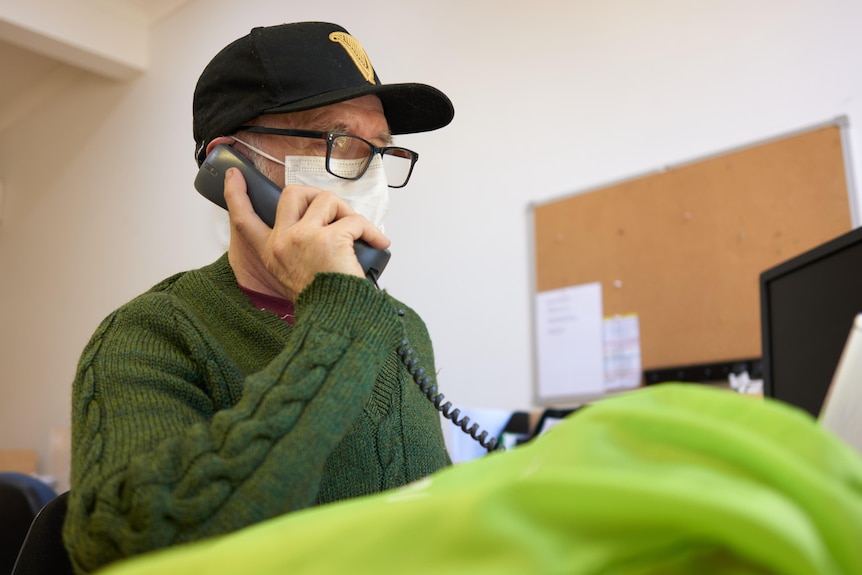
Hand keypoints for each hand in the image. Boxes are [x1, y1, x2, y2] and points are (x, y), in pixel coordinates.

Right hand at [223, 167, 389, 299]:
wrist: (336, 319)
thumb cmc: (323, 300)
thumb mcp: (294, 275)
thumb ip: (295, 250)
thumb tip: (320, 226)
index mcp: (271, 252)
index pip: (243, 219)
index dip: (236, 194)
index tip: (233, 176)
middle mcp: (282, 242)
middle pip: (293, 194)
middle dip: (317, 195)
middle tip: (335, 212)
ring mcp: (303, 238)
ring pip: (326, 199)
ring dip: (347, 211)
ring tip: (359, 231)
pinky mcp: (329, 239)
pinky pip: (355, 220)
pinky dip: (371, 230)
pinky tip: (378, 242)